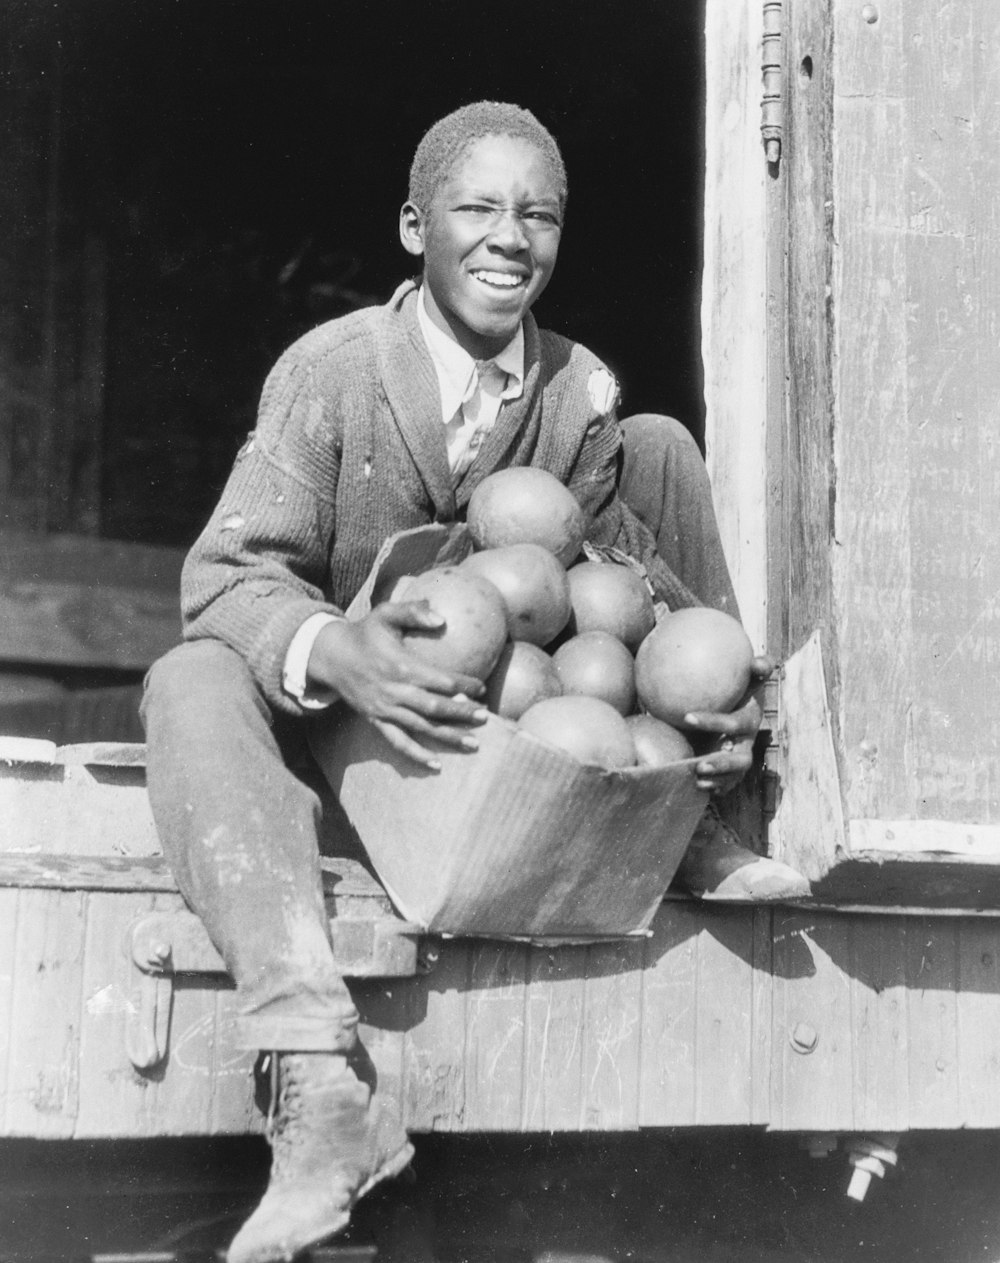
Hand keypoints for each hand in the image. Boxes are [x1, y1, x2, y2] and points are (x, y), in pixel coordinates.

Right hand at [307, 603, 488, 769]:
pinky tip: (436, 765)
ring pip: (421, 728)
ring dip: (448, 737)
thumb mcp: (385, 613)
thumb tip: (442, 618)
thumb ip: (413, 611)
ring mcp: (385, 709)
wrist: (331, 656)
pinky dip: (416, 755)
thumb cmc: (365, 632)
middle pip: (434, 708)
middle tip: (485, 717)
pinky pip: (398, 742)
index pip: (439, 680)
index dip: (463, 685)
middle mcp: (394, 691)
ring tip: (474, 743)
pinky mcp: (376, 720)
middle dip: (462, 714)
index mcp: (400, 666)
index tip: (481, 687)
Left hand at [683, 653, 776, 793]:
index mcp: (749, 718)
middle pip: (741, 758)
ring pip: (734, 775)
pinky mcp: (733, 772)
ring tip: (697, 777)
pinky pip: (727, 785)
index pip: (734, 722)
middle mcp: (747, 741)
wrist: (725, 711)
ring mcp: (741, 758)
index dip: (714, 721)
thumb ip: (751, 670)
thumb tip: (762, 662)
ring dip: (717, 778)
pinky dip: (715, 787)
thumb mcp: (738, 678)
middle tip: (699, 763)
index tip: (687, 716)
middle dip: (722, 763)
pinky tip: (696, 787)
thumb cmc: (732, 689)